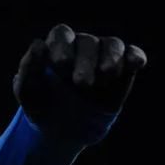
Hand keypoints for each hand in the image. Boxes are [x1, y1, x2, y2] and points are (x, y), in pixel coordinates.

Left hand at [13, 24, 146, 143]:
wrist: (62, 130)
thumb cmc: (41, 106)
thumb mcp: (28, 92)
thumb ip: (29, 68)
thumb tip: (38, 44)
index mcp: (56, 48)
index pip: (61, 34)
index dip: (62, 45)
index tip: (60, 65)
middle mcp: (81, 47)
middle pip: (88, 42)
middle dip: (85, 61)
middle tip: (81, 84)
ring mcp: (103, 56)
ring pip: (112, 45)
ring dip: (110, 57)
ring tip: (106, 74)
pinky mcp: (123, 69)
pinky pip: (132, 55)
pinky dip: (135, 57)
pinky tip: (136, 64)